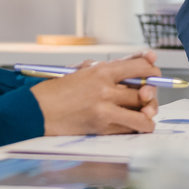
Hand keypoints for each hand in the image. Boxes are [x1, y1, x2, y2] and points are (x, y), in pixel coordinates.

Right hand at [32, 52, 160, 135]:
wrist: (35, 112)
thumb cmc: (57, 90)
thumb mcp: (82, 71)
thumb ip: (110, 68)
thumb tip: (141, 60)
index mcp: (101, 71)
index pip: (141, 66)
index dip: (152, 69)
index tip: (153, 71)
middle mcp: (106, 90)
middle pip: (146, 90)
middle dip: (151, 93)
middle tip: (148, 95)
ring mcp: (105, 111)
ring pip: (143, 113)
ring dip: (148, 113)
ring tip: (147, 113)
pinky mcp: (102, 128)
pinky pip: (131, 128)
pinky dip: (137, 127)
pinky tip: (136, 124)